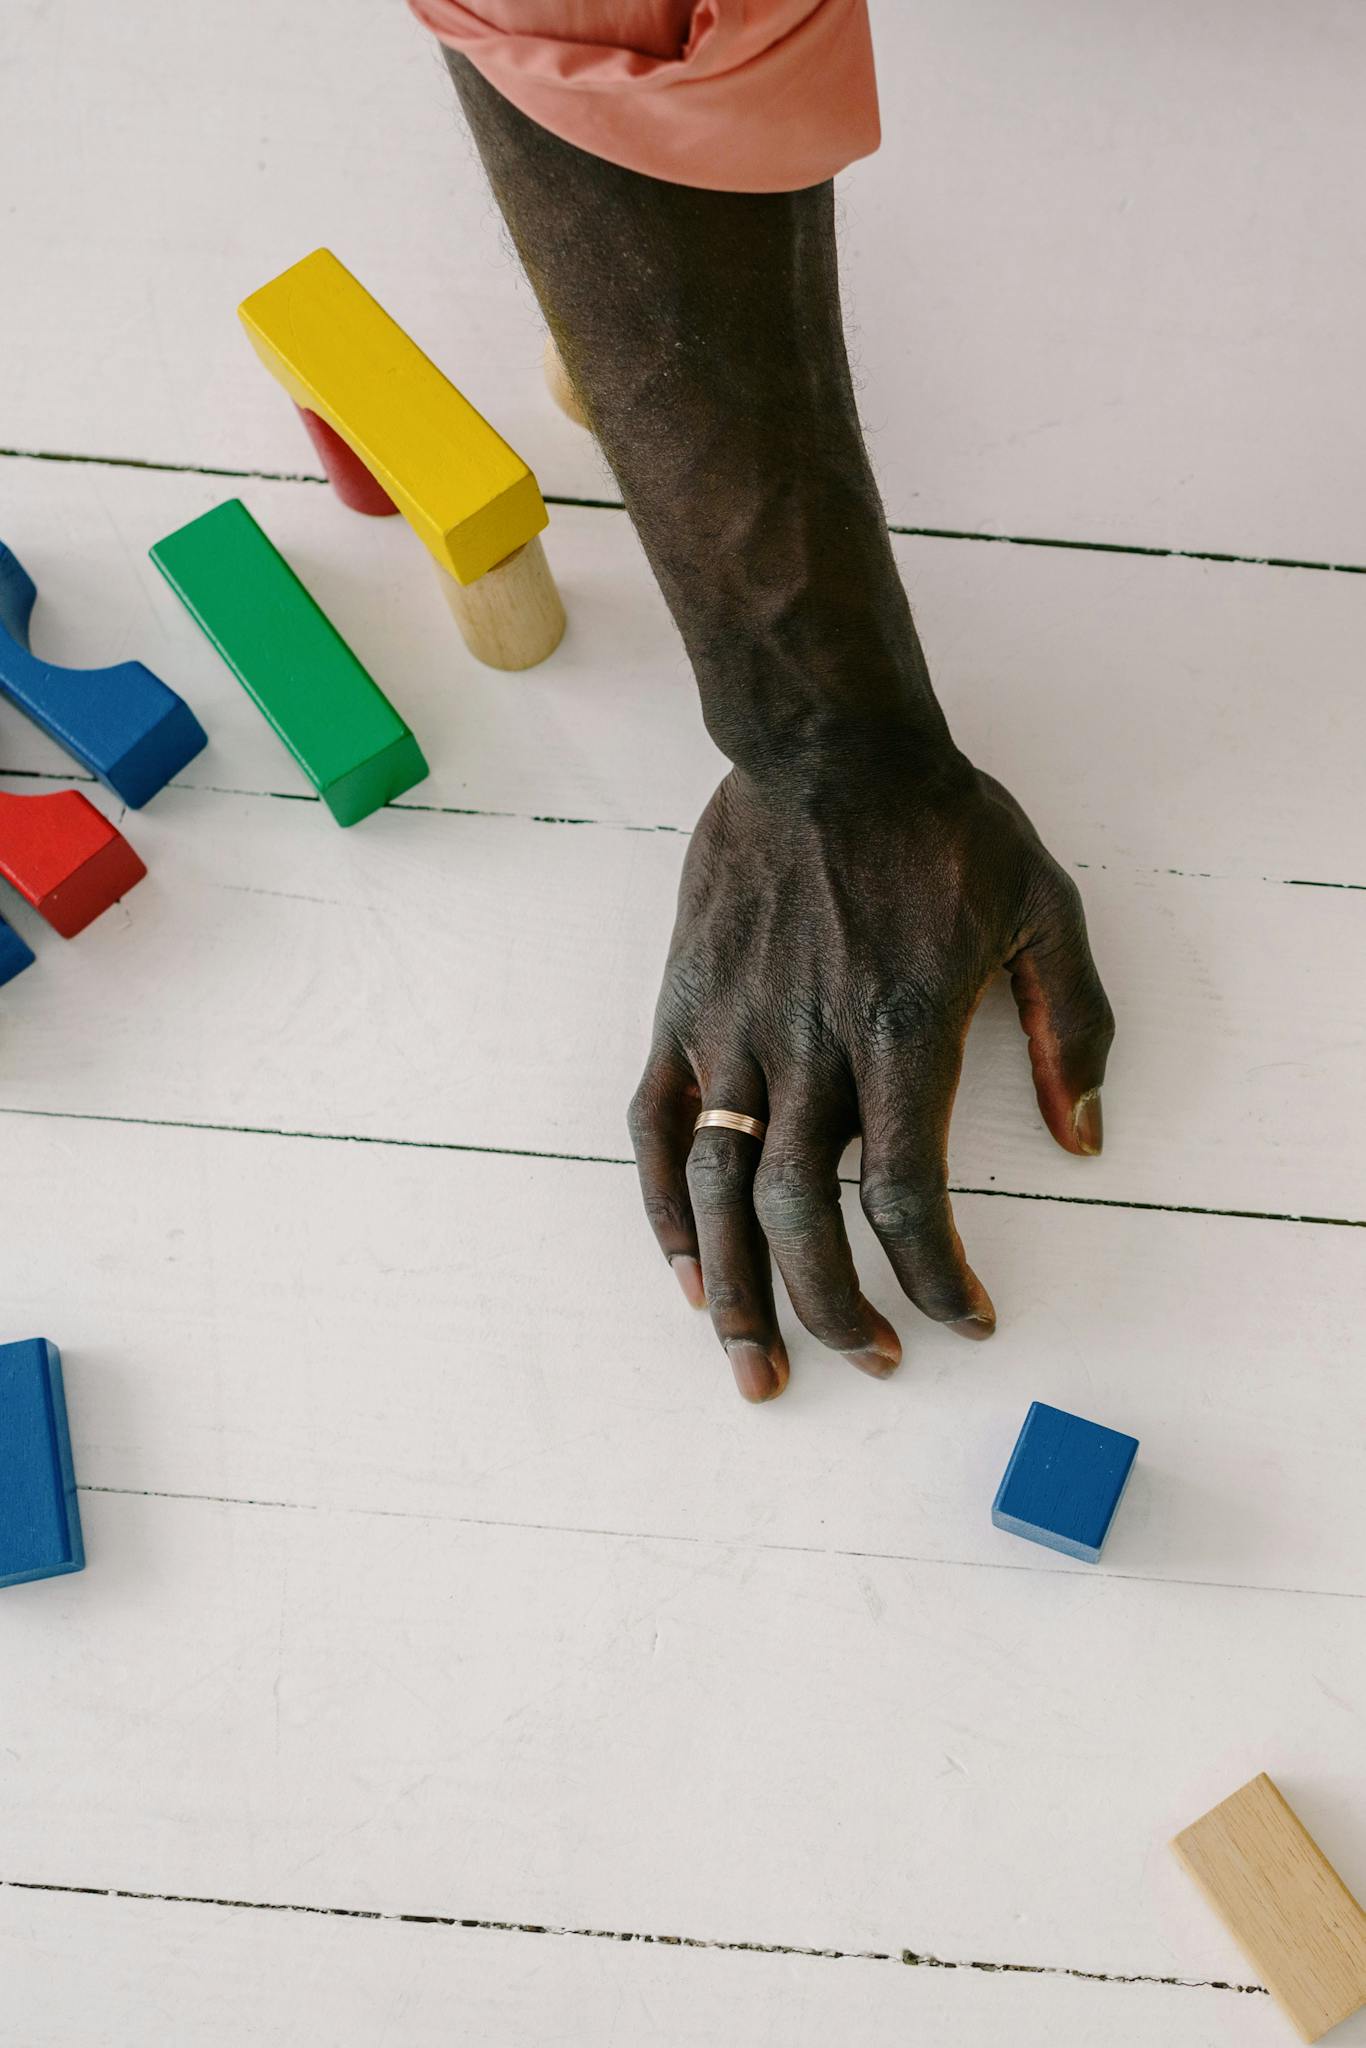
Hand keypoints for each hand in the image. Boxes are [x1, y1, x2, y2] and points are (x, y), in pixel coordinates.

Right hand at [628, 744, 1113, 1401]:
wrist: (826, 744)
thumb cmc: (941, 825)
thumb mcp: (1044, 910)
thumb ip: (1069, 1030)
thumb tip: (1086, 1141)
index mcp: (902, 1031)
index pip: (909, 1194)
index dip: (935, 1276)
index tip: (963, 1320)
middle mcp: (809, 1046)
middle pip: (805, 1216)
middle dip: (834, 1310)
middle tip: (868, 1361)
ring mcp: (733, 1031)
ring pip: (722, 1190)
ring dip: (737, 1292)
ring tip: (753, 1366)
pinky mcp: (682, 1011)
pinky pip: (659, 1128)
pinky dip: (665, 1210)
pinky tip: (686, 1269)